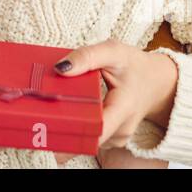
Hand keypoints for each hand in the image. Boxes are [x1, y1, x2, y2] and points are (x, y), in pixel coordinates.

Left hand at [52, 38, 178, 151]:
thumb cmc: (135, 66)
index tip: (46, 128)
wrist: (156, 82)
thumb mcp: (114, 52)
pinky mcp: (109, 139)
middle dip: (60, 130)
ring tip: (44, 115)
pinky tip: (62, 115)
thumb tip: (60, 68)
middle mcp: (120, 131)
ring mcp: (115, 138)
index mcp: (123, 109)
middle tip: (35, 120)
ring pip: (85, 140)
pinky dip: (75, 126)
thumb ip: (87, 57)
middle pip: (84, 138)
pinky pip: (88, 136)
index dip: (69, 132)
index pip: (95, 131)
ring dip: (66, 128)